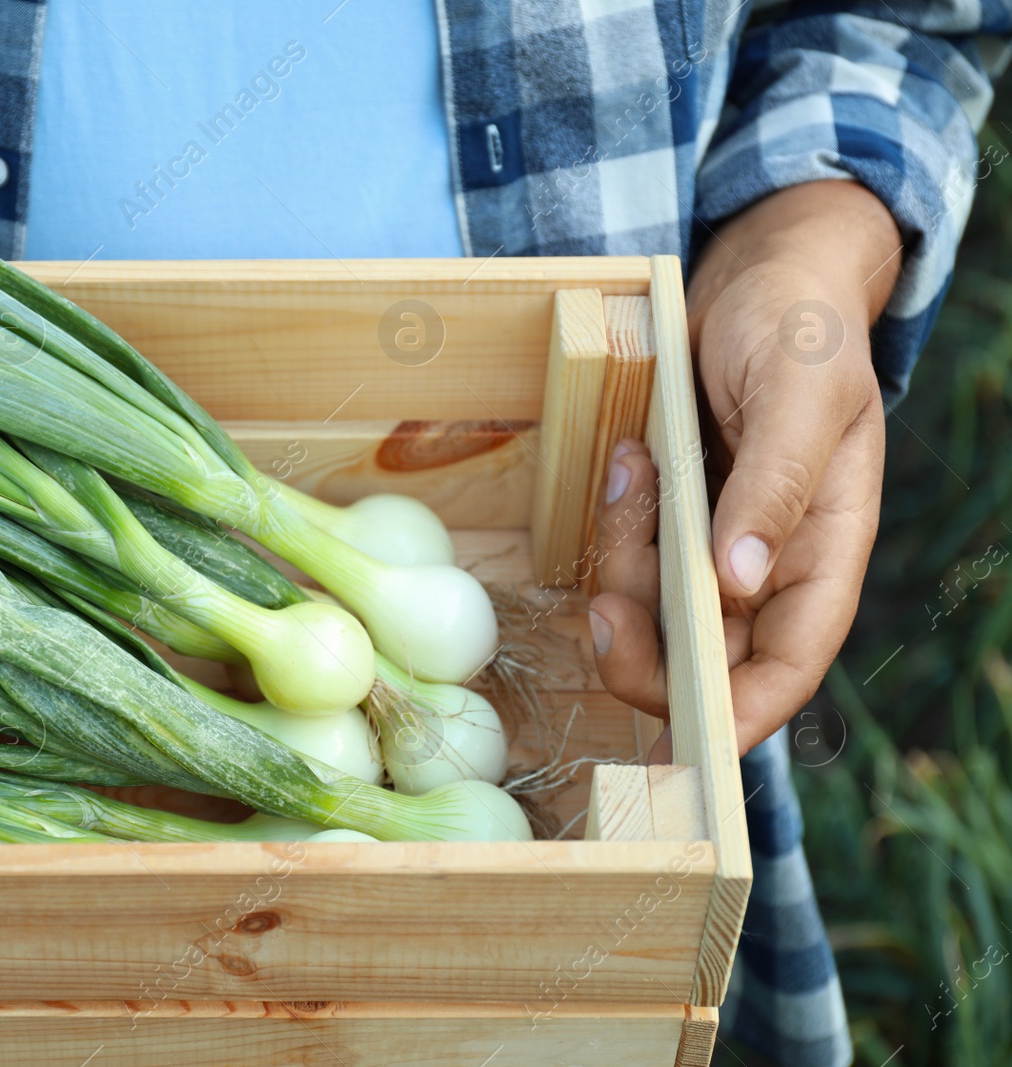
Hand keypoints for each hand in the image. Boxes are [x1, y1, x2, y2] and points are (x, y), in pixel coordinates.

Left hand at [588, 181, 899, 754]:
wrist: (758, 278)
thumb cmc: (800, 327)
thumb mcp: (801, 392)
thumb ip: (776, 486)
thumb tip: (742, 581)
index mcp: (823, 557)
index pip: (784, 673)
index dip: (734, 718)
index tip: (674, 733)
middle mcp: (766, 570)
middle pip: (697, 663)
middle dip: (641, 647)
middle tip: (600, 599)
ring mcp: (711, 549)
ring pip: (649, 613)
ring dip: (621, 563)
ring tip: (632, 466)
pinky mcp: (667, 522)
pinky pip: (624, 559)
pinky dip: (612, 528)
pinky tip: (625, 459)